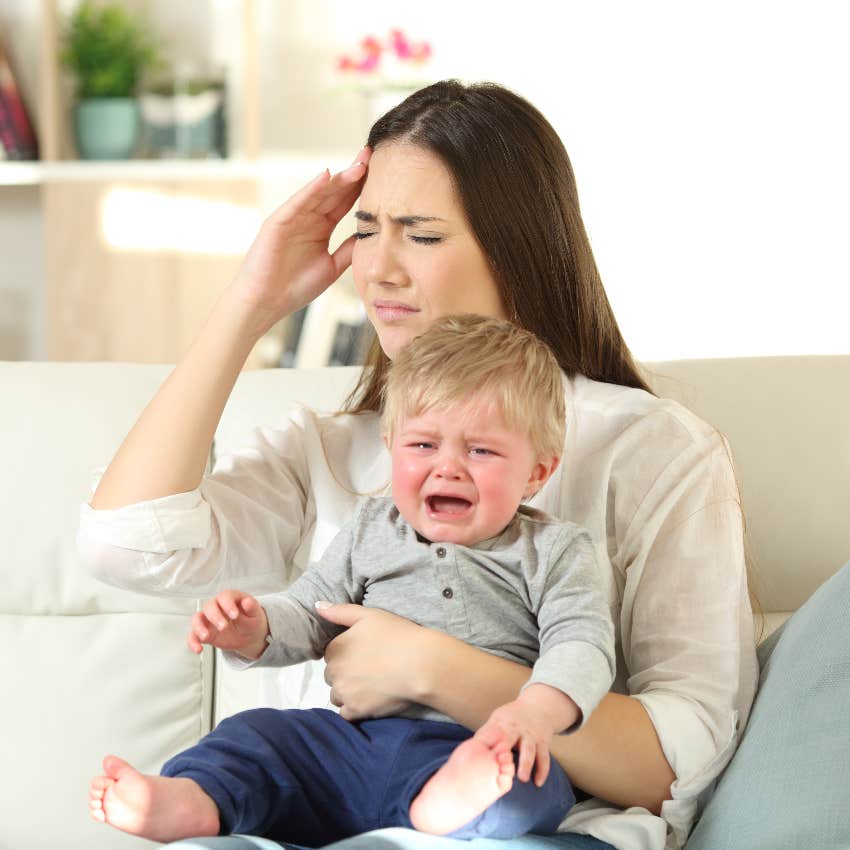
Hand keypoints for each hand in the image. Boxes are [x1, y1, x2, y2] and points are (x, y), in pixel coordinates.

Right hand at [187, 589, 268, 660]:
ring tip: (206, 637)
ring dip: (199, 627)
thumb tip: (248, 602)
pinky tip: (198, 649)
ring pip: (197, 619)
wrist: (249, 635)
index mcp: (230, 598)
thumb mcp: (256, 615)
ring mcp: (208, 619)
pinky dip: (193, 642)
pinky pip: (193, 636)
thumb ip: (252, 608)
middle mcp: (217, 606)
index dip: (228, 605)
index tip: (235, 615)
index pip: (225, 597)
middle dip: (215, 617)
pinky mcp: (203, 632)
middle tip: (223, 627)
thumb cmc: (252, 620)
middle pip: (209, 606)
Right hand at [231, 146, 370, 327]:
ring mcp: (293, 218)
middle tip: (373, 155)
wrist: (266, 302)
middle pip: (335, 192)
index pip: (345, 202)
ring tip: (359, 164)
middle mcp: (308, 218)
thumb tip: (371, 235)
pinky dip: (311, 189)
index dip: (362, 187)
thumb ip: (348, 249)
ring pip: (319, 193)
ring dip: (339, 178)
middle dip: (354, 174)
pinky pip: (298, 202)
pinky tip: (326, 176)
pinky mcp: (278, 222)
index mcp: (321, 228)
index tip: (383, 173)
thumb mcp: (331, 266)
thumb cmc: (295, 287)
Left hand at [316, 602, 422, 720]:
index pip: (331, 654)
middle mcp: (334, 672)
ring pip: (337, 694)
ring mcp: (344, 693)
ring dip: (348, 691)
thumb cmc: (397, 635)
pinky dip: (354, 708)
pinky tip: (370, 699)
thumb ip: (340, 611)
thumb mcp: (369, 615)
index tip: (365, 653)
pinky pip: (345, 713)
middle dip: (345, 673)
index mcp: (335, 648)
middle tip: (370, 668)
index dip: (347, 653)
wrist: (421, 664)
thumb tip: (317, 606)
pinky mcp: (356, 711)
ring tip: (371, 685)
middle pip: (332, 675)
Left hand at [474, 686, 578, 786]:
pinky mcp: (543, 742)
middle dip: (505, 753)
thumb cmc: (511, 718)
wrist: (538, 707)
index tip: (478, 758)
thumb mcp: (497, 720)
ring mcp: (531, 735)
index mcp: (501, 722)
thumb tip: (468, 751)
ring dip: (526, 763)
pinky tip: (538, 782)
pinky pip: (544, 757)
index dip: (485, 744)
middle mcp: (517, 728)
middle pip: (510, 739)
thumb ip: (486, 734)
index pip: (491, 733)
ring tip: (522, 778)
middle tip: (501, 768)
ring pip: (529, 750)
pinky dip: (542, 770)